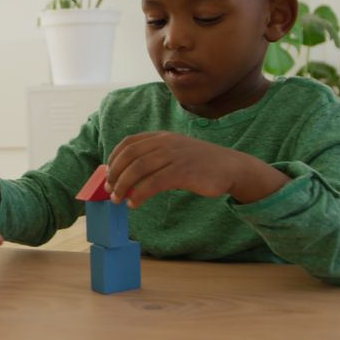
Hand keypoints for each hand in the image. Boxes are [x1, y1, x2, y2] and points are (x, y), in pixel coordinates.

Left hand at [105, 132, 289, 206]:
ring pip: (138, 169)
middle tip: (109, 190)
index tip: (108, 173)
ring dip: (123, 185)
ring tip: (118, 199)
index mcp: (162, 136)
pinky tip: (134, 203)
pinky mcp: (182, 172)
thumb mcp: (176, 153)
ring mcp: (174, 156)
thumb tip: (127, 176)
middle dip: (115, 174)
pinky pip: (153, 183)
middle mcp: (166, 143)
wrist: (232, 168)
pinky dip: (139, 194)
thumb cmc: (201, 164)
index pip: (129, 142)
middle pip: (130, 156)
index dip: (114, 158)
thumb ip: (155, 158)